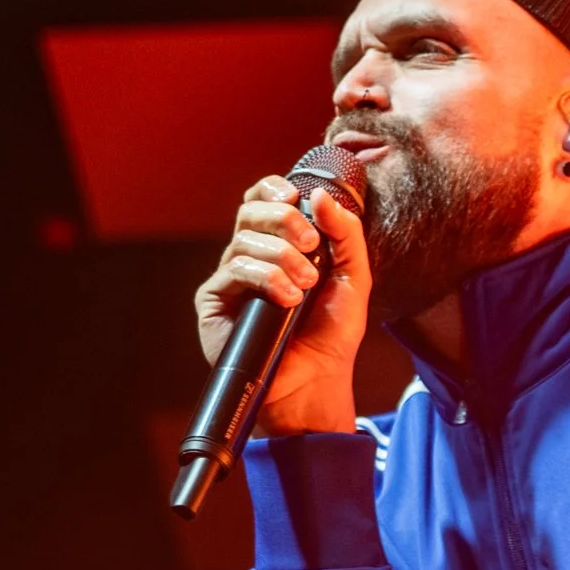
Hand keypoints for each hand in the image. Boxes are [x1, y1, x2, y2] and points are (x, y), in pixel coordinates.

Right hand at [194, 175, 369, 435]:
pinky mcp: (215, 302)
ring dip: (282, 257)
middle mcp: (250, 258)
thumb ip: (345, 234)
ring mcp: (231, 280)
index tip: (296, 195)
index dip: (273, 189)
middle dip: (283, 219)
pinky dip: (266, 278)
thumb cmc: (332, 333)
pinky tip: (288, 300)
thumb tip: (320, 197)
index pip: (263, 200)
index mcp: (279, 245)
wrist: (317, 380)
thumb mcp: (354, 278)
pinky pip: (235, 271)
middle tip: (311, 244)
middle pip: (250, 211)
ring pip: (244, 240)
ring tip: (306, 286)